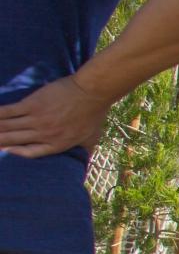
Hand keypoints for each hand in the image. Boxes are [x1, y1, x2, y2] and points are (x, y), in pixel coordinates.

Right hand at [0, 76, 115, 158]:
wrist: (92, 92)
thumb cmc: (95, 113)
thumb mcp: (91, 137)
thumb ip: (84, 149)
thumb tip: (85, 161)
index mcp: (57, 144)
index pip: (30, 153)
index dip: (15, 152)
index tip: (6, 150)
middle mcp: (44, 135)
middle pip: (13, 141)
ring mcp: (36, 120)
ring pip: (8, 127)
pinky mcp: (32, 105)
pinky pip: (8, 111)